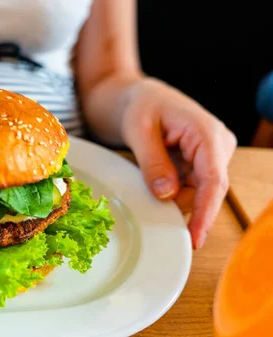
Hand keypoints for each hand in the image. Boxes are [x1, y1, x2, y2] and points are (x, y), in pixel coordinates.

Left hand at [121, 78, 236, 248]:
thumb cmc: (140, 106)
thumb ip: (152, 162)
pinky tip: (157, 180)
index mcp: (206, 132)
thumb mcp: (138, 131)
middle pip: (206, 192)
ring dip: (172, 197)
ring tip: (149, 175)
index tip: (195, 238)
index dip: (205, 213)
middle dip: (179, 205)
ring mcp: (214, 156)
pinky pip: (191, 189)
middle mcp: (218, 145)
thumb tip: (166, 195)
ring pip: (197, 193)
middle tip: (149, 203)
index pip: (213, 180)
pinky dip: (172, 192)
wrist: (142, 98)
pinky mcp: (204, 164)